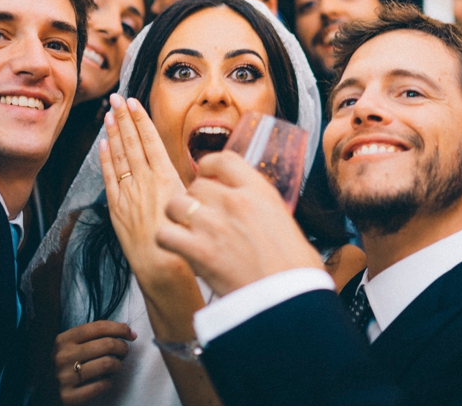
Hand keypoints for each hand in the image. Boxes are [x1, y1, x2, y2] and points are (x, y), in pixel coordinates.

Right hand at [53, 319, 135, 404]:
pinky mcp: (68, 396)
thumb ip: (94, 335)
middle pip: (107, 344)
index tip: (131, 334)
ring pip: (107, 364)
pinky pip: (101, 385)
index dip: (120, 328)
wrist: (45, 392)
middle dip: (123, 347)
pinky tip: (106, 380)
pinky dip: (109, 382)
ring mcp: (64, 377)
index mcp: (63, 339)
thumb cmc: (66, 365)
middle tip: (124, 352)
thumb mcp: (72, 345)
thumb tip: (127, 329)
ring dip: (118, 365)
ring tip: (116, 366)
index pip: (99, 327)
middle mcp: (62, 356)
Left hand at [98, 94, 193, 291]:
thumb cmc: (185, 239)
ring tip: (108, 115)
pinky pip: (109, 178)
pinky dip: (105, 159)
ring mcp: (129, 193)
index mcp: (167, 177)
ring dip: (113, 133)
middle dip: (124, 118)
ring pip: (119, 156)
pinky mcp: (117, 208)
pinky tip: (102, 146)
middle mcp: (146, 181)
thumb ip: (187, 185)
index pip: (151, 140)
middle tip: (116, 98)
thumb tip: (195, 173)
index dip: (141, 119)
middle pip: (132, 142)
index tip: (134, 102)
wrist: (163, 266)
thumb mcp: (193, 204)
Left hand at [157, 152, 324, 296]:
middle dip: (194, 199)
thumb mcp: (286, 224)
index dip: (208, 167)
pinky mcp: (199, 251)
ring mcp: (215, 225)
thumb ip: (265, 210)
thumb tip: (259, 211)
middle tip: (199, 218)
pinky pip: (165, 234)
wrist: (291, 300)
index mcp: (259, 191)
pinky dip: (167, 241)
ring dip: (177, 218)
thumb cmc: (296, 269)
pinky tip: (179, 250)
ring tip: (186, 233)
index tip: (206, 177)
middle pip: (196, 184)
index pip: (222, 160)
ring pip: (176, 204)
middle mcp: (235, 201)